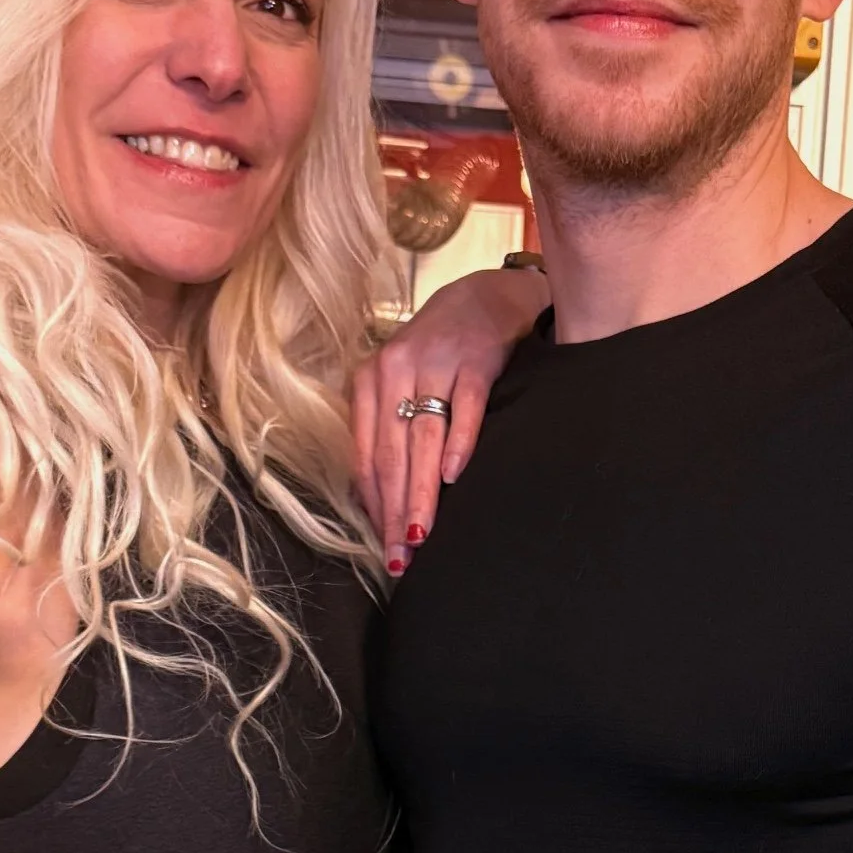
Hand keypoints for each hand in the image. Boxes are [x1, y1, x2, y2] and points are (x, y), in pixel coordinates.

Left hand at [353, 265, 549, 572]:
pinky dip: (459, 444)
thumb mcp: (401, 382)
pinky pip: (464, 409)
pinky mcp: (476, 361)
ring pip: (422, 439)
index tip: (383, 548)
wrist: (485, 296)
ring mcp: (436, 364)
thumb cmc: (440, 350)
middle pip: (391, 454)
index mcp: (370, 381)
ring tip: (420, 534)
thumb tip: (376, 500)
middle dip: (394, 510)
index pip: (367, 456)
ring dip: (420, 492)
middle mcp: (395, 370)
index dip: (373, 506)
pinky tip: (454, 479)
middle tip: (400, 556)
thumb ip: (387, 430)